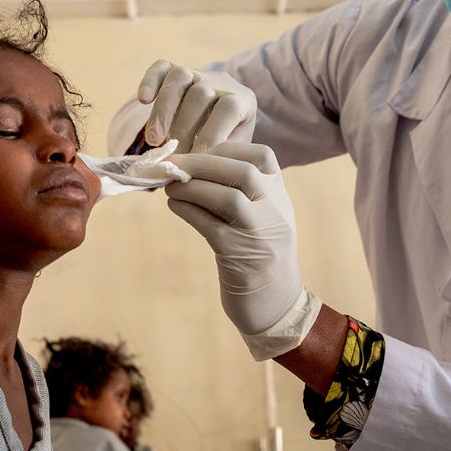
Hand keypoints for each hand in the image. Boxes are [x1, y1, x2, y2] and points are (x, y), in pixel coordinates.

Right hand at [137, 60, 255, 152]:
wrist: (217, 122)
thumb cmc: (226, 143)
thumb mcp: (233, 150)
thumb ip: (220, 155)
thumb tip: (198, 167)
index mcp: (241, 99)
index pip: (228, 108)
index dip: (212, 132)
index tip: (197, 158)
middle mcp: (220, 81)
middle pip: (200, 94)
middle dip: (184, 128)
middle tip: (174, 156)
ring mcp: (196, 73)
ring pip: (179, 78)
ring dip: (163, 111)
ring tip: (154, 140)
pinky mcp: (173, 69)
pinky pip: (160, 68)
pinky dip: (150, 81)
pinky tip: (143, 99)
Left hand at [167, 142, 319, 359]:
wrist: (276, 304)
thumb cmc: (261, 254)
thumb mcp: (264, 215)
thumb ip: (243, 190)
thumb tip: (196, 164)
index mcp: (280, 196)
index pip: (262, 156)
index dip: (227, 147)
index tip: (200, 149)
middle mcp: (274, 211)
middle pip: (242, 172)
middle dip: (202, 162)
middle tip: (172, 163)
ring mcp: (258, 234)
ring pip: (228, 198)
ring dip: (192, 187)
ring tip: (170, 186)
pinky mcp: (238, 256)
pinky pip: (210, 226)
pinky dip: (188, 211)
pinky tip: (174, 206)